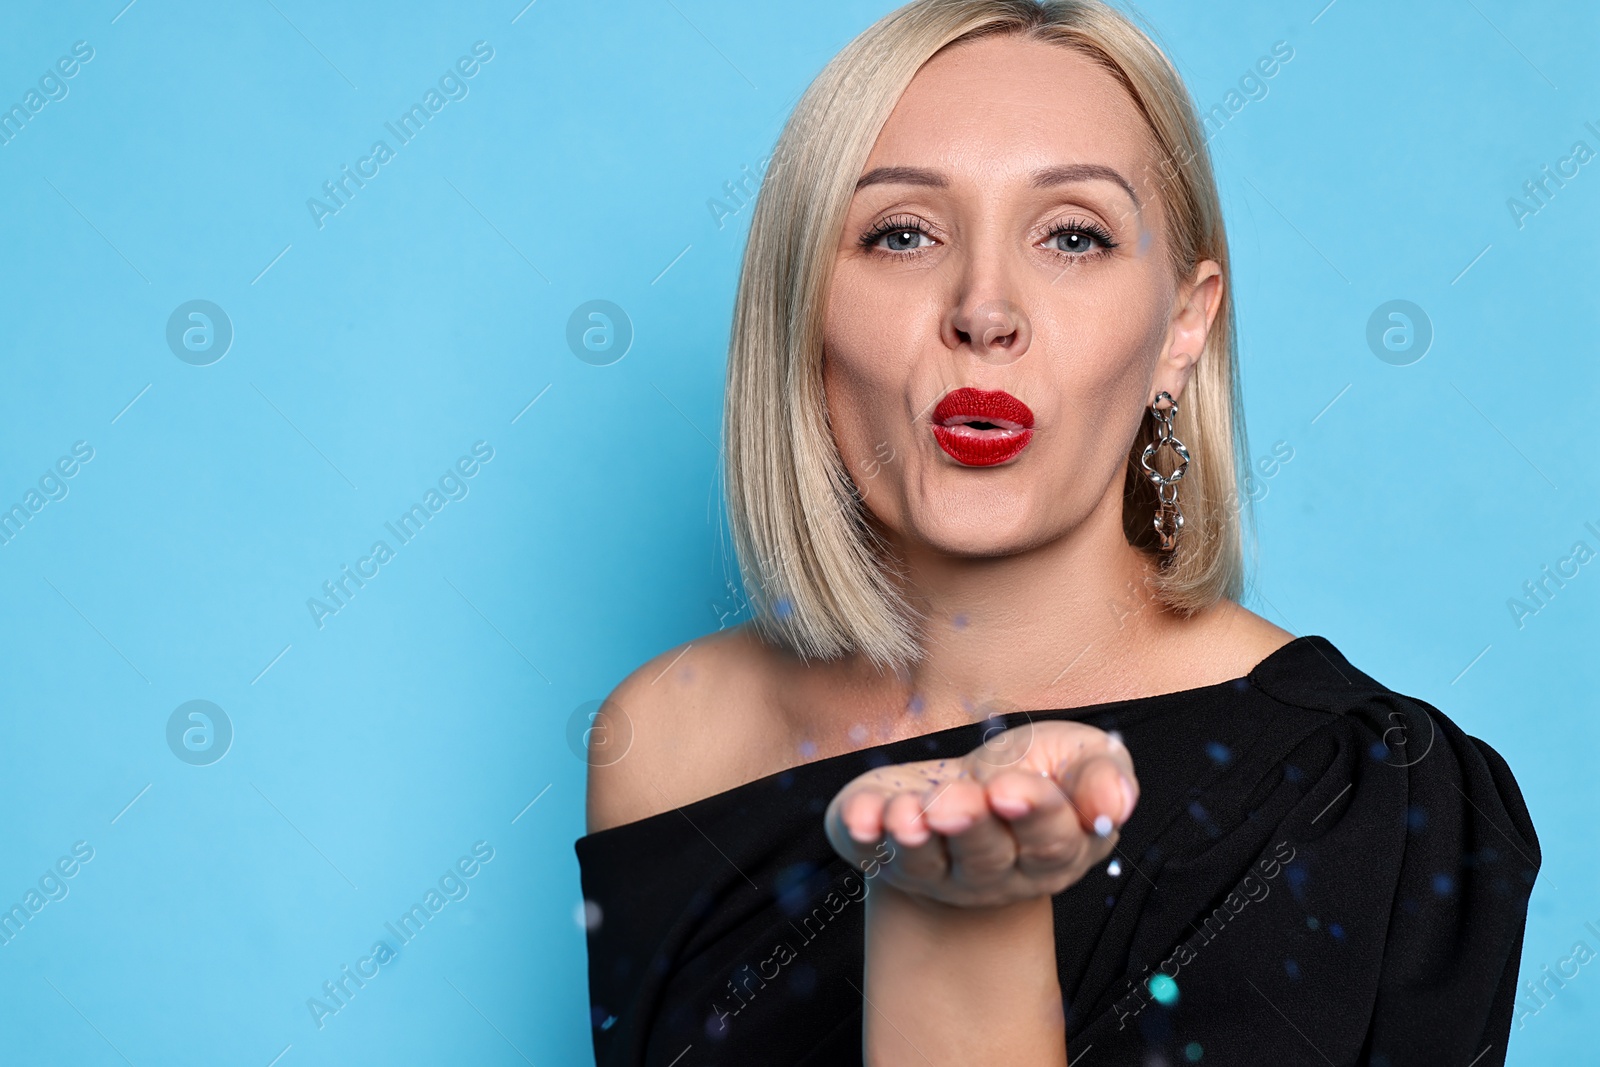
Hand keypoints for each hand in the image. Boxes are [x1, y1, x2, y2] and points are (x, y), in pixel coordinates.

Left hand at [823, 720, 1137, 908]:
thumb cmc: (1034, 770)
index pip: (1050, 841)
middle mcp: (996, 875)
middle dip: (968, 827)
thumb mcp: (1080, 757)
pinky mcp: (885, 855)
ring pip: (927, 862)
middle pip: (985, 857)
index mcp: (1055, 852)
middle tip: (954, 802)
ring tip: (908, 813)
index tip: (1009, 786)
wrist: (968, 787)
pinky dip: (863, 833)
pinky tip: (865, 815)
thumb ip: (1103, 776)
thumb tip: (1116, 805)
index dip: (1031, 814)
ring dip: (915, 837)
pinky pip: (870, 852)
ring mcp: (937, 873)